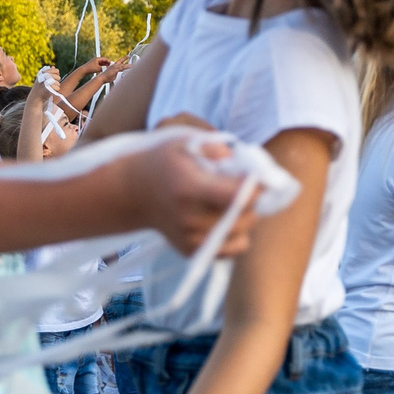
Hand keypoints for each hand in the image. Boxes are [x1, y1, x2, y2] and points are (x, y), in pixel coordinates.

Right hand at [132, 138, 263, 257]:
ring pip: (242, 236)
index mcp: (190, 188)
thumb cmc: (165, 161)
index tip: (259, 176)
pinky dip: (236, 235)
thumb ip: (216, 147)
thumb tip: (240, 162)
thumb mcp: (185, 141)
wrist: (134, 192)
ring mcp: (190, 240)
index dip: (256, 187)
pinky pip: (231, 250)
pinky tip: (225, 218)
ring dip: (246, 219)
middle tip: (246, 187)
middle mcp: (190, 219)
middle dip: (253, 202)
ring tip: (234, 202)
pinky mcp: (191, 252)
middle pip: (245, 218)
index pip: (238, 196)